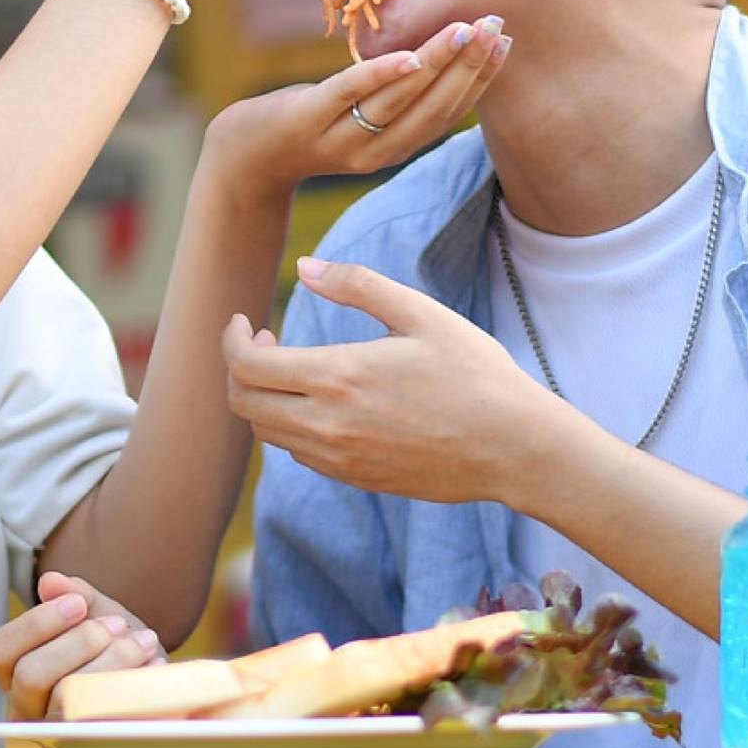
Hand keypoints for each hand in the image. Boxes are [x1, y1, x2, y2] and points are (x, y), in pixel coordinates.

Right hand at [0, 571, 164, 720]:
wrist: (157, 690)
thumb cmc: (116, 650)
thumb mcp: (98, 617)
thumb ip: (77, 596)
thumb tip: (50, 582)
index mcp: (17, 675)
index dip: (36, 622)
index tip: (78, 602)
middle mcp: (28, 711)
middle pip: (30, 675)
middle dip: (77, 642)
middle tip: (116, 624)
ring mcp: (57, 736)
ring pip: (65, 700)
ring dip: (110, 662)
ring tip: (144, 642)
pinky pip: (105, 723)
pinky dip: (133, 690)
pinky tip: (155, 668)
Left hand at [201, 16, 510, 202]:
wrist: (245, 156)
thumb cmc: (312, 124)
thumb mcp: (362, 115)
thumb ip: (399, 95)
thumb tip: (443, 49)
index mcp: (394, 149)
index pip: (448, 114)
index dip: (480, 80)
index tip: (505, 43)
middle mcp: (374, 151)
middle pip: (434, 107)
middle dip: (469, 65)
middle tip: (495, 25)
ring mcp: (340, 137)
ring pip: (400, 98)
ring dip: (438, 61)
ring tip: (465, 28)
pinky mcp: (307, 118)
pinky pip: (350, 93)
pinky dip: (382, 75)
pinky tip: (410, 56)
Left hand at [223, 260, 550, 502]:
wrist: (516, 448)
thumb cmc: (475, 372)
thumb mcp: (420, 313)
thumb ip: (356, 285)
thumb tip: (304, 267)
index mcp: (340, 377)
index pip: (247, 368)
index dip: (231, 341)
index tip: (244, 321)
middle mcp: (331, 426)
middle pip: (244, 405)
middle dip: (238, 369)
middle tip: (263, 340)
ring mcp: (342, 460)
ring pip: (268, 434)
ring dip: (262, 398)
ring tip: (289, 366)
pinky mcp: (358, 479)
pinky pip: (300, 454)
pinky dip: (290, 425)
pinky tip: (319, 400)